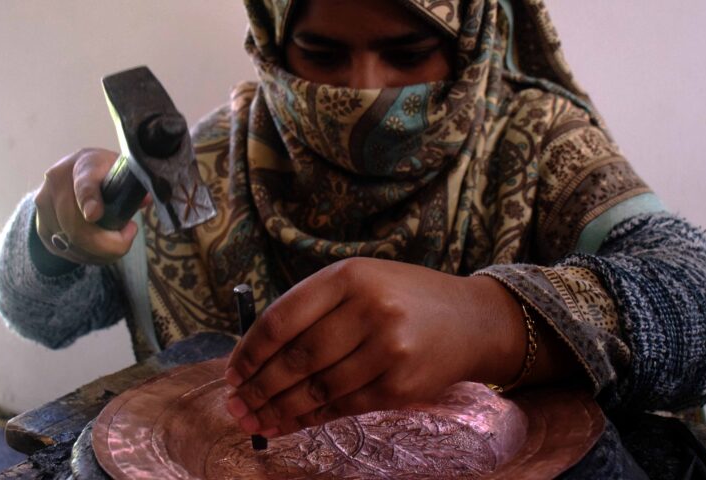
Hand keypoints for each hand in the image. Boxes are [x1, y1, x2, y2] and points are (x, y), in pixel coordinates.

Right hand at [33, 148, 149, 264]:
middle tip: (128, 236)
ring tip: (119, 243)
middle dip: (108, 242)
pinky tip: (103, 251)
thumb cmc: (105, 173)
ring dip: (101, 252)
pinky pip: (67, 251)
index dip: (88, 200)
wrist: (74, 173)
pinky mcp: (43, 228)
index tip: (94, 215)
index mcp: (83, 165)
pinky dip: (90, 257)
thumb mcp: (121, 170)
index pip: (84, 184)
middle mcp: (56, 184)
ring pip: (72, 243)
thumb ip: (132, 185)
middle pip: (76, 225)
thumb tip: (144, 201)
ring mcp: (45, 207)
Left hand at [223, 258, 527, 436]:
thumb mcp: (363, 280)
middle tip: (235, 405)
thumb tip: (257, 355)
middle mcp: (369, 309)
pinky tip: (288, 424)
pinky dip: (310, 419)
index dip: (251, 350)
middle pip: (297, 358)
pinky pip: (343, 406)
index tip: (233, 372)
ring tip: (253, 421)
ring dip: (278, 410)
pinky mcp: (401, 385)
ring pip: (317, 388)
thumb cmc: (407, 298)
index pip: (284, 317)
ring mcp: (388, 349)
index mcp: (351, 276)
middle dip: (259, 387)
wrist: (473, 320)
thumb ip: (315, 307)